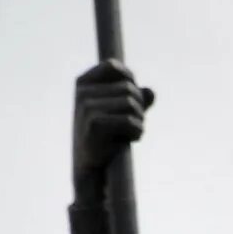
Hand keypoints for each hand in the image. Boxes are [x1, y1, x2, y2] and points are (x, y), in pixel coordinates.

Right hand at [71, 62, 153, 191]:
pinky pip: (129, 121)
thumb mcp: (121, 111)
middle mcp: (81, 93)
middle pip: (128, 88)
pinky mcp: (94, 125)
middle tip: (137, 121)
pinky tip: (132, 139)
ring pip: (131, 104)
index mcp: (82, 83)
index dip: (129, 79)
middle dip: (139, 105)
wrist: (91, 166)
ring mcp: (86, 108)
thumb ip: (137, 98)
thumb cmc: (107, 135)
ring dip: (140, 119)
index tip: (131, 97)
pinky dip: (138, 131)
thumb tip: (151, 92)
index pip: (113, 66)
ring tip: (135, 131)